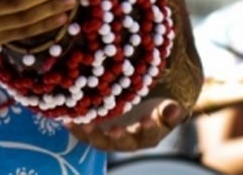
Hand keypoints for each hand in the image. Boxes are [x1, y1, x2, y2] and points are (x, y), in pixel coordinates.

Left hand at [67, 97, 187, 151]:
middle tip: (114, 130)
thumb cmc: (153, 100)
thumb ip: (170, 110)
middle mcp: (127, 139)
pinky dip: (74, 127)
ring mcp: (107, 135)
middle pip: (121, 143)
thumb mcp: (163, 104)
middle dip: (117, 137)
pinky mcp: (92, 128)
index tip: (147, 119)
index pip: (150, 135)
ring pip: (98, 140)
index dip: (149, 129)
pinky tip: (66, 118)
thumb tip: (175, 109)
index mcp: (148, 134)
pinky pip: (82, 132)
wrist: (134, 98)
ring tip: (84, 124)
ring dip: (90, 134)